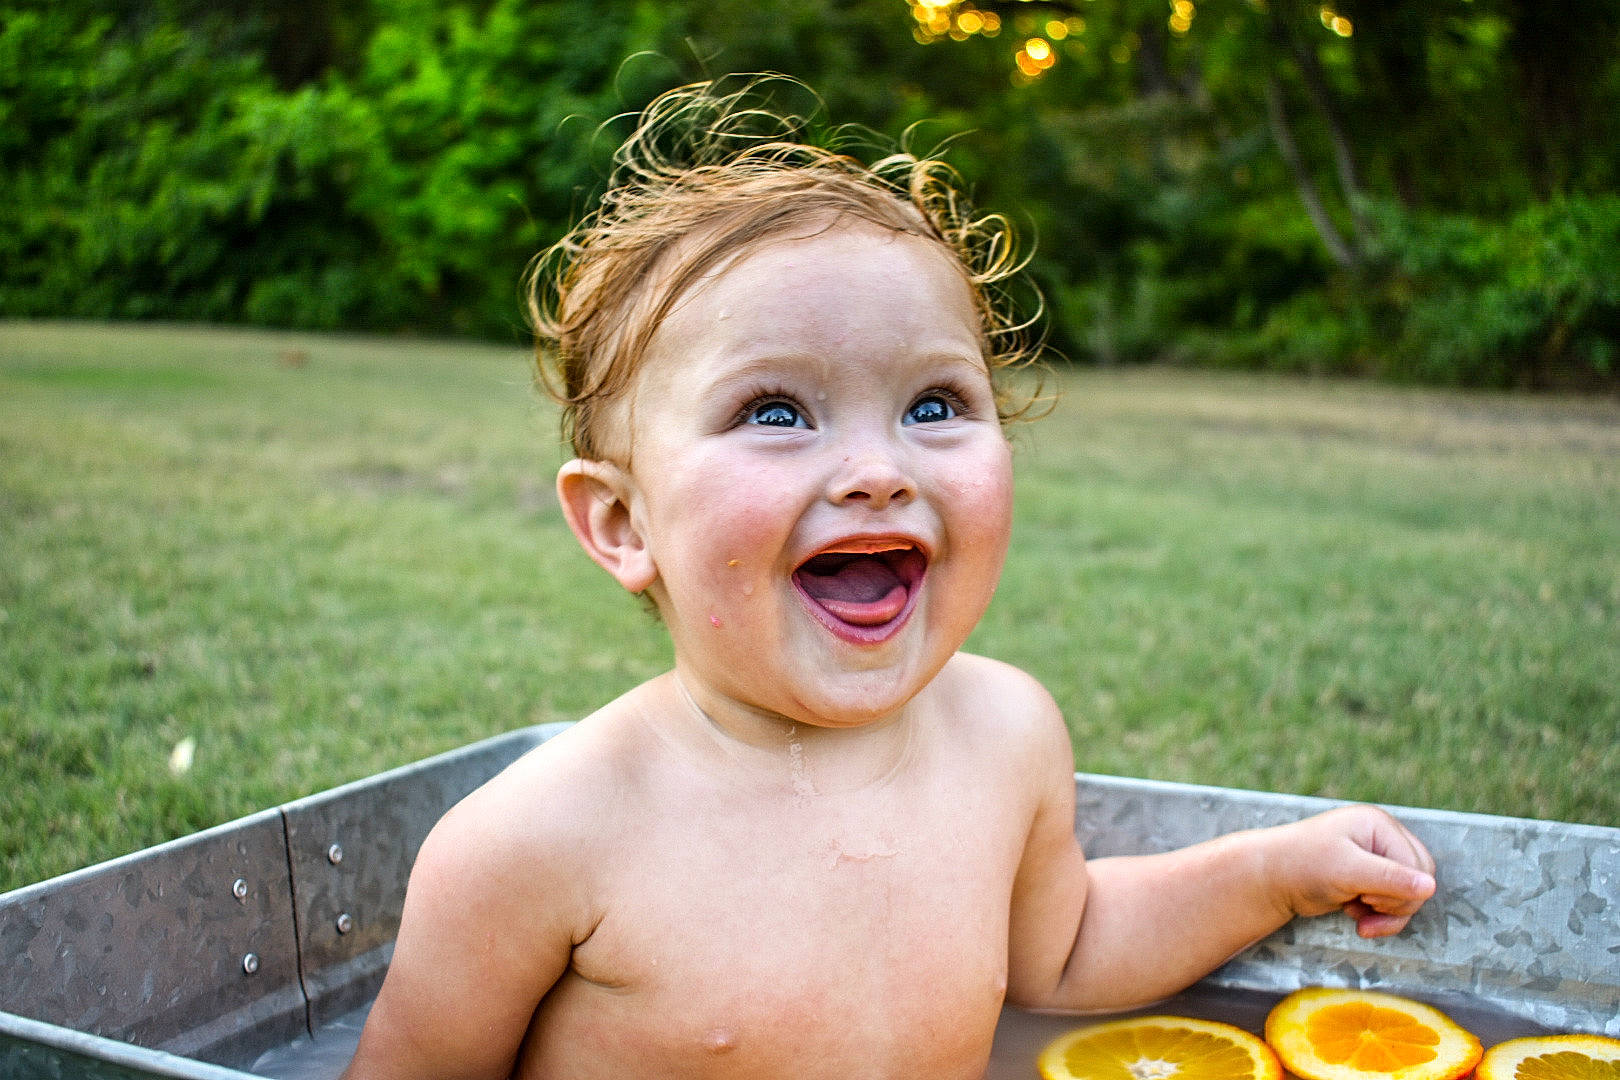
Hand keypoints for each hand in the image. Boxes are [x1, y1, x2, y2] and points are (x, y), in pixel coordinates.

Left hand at [1268, 805, 1436, 937]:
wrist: (1270, 879)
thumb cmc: (1303, 865)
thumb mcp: (1347, 871)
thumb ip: (1390, 879)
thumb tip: (1431, 887)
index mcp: (1379, 825)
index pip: (1419, 865)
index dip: (1399, 889)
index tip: (1366, 893)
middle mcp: (1381, 839)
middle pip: (1419, 881)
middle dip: (1394, 902)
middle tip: (1362, 902)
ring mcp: (1376, 859)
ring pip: (1409, 896)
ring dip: (1385, 913)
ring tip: (1355, 910)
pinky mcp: (1369, 880)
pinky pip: (1393, 904)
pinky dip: (1379, 917)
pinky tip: (1355, 916)